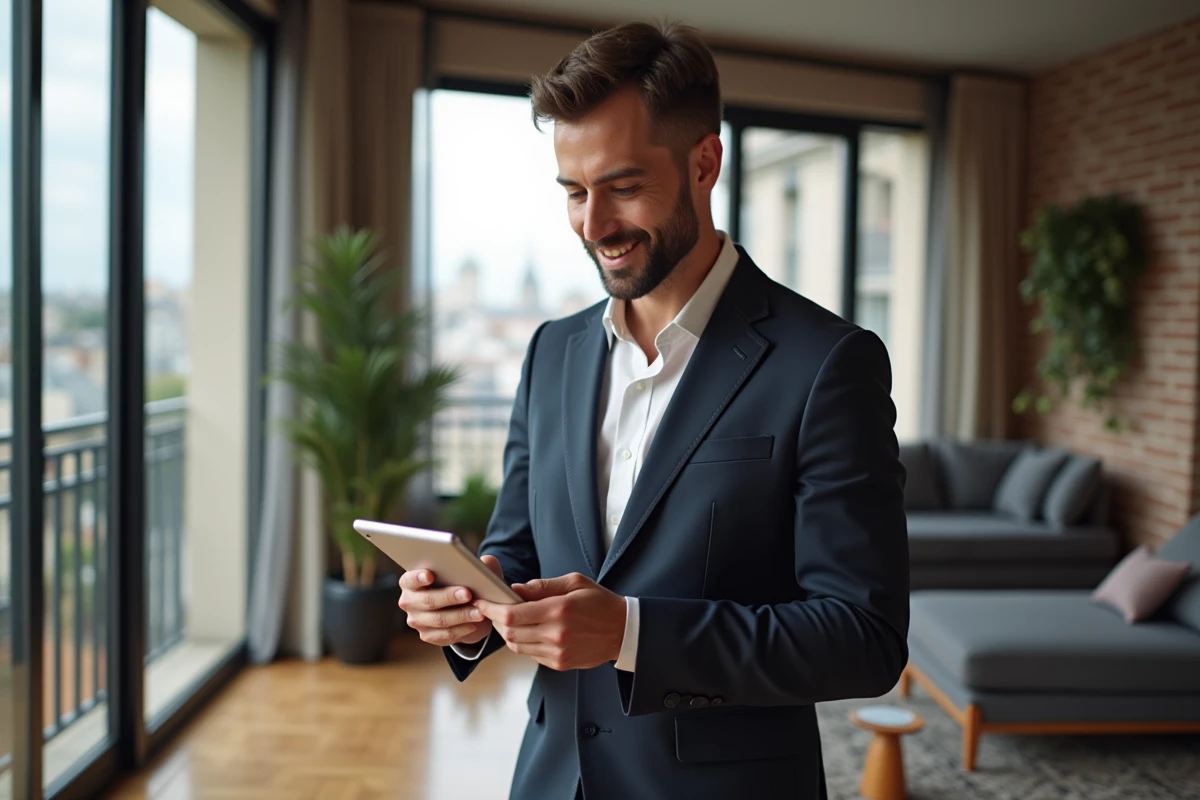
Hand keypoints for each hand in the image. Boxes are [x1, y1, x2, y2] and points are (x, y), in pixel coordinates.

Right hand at [398, 555, 503, 646]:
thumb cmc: (459, 581)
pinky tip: (474, 624)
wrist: (460, 606)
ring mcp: (417, 621)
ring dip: (461, 615)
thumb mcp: (466, 569)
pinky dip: (462, 629)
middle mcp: (409, 602)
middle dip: (449, 597)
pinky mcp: (428, 635)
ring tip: (479, 611)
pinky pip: (445, 635)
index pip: (409, 579)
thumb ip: (471, 563)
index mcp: (410, 581)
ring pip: (439, 620)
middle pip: (427, 600)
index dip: (418, 577)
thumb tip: (485, 561)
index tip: (431, 575)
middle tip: (467, 594)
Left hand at [474, 572, 625, 670]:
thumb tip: (514, 589)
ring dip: (507, 633)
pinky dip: (522, 642)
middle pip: (509, 632)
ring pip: (516, 645)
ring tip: (507, 620)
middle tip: (491, 609)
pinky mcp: (559, 663)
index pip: (512, 614)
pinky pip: (530, 654)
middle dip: (495, 620)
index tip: (482, 602)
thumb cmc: (599, 602)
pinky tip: (526, 631)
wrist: (624, 631)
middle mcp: (556, 634)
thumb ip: (542, 586)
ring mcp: (557, 652)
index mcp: (558, 610)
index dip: (492, 609)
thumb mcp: (574, 583)